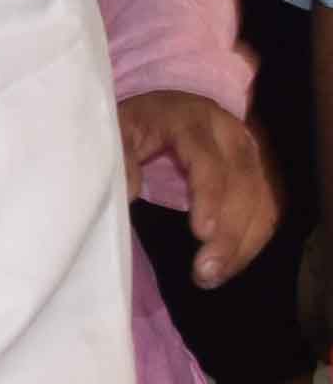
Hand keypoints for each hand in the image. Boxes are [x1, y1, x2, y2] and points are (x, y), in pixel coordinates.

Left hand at [123, 87, 276, 286]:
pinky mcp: (258, 171)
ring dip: (244, 244)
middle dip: (229, 233)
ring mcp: (250, 151)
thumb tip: (130, 193)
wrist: (161, 106)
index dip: (209, 196)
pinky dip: (252, 239)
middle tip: (206, 272)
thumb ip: (119, 157)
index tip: (202, 232)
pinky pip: (267, 208)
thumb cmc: (135, 122)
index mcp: (191, 118)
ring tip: (215, 276)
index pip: (208, 159)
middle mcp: (229, 133)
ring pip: (261, 200)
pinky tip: (231, 264)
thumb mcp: (117, 130)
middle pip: (243, 184)